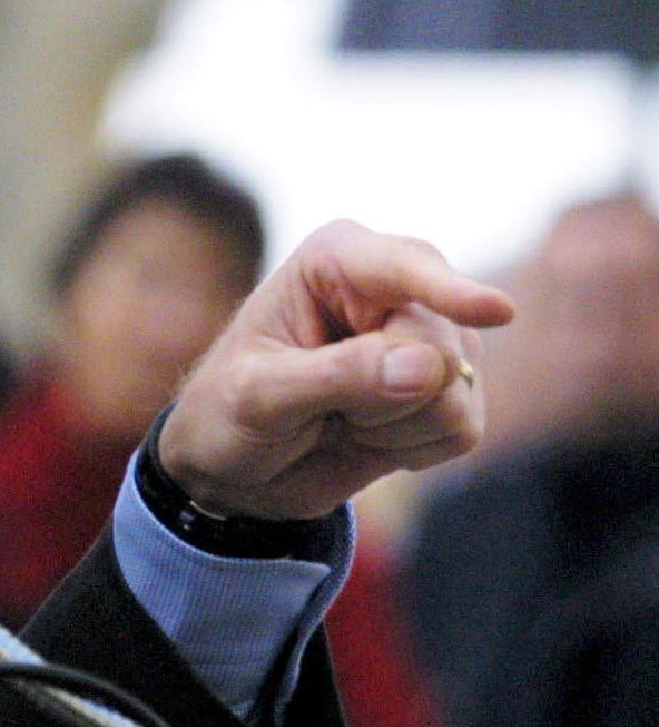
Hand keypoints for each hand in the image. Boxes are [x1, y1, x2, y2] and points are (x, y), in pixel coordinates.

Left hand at [156, 220, 514, 520]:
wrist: (237, 466)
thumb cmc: (228, 413)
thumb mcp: (258, 396)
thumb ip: (337, 376)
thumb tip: (429, 366)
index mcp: (336, 260)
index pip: (405, 268)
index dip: (449, 292)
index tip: (498, 312)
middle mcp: (394, 287)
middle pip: (438, 347)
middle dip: (381, 397)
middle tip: (319, 405)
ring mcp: (431, 338)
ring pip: (458, 393)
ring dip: (393, 426)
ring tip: (339, 416)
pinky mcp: (451, 389)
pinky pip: (463, 430)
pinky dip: (411, 448)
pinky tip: (367, 434)